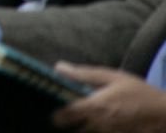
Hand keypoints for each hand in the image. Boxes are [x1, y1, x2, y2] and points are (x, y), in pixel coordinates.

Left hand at [50, 64, 165, 131]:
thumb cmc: (139, 92)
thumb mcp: (112, 77)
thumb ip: (83, 74)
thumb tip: (58, 68)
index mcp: (94, 107)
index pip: (64, 116)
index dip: (56, 115)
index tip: (55, 111)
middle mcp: (99, 125)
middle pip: (73, 131)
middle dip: (68, 126)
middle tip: (68, 117)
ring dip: (82, 130)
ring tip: (83, 121)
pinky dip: (95, 131)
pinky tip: (96, 125)